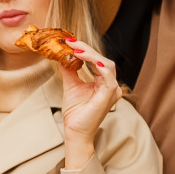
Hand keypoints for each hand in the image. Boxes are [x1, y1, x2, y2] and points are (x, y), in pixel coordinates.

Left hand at [57, 39, 120, 169]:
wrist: (75, 131)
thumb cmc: (76, 113)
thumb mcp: (71, 86)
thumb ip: (70, 70)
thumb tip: (62, 54)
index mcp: (103, 83)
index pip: (97, 61)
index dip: (85, 50)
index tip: (70, 42)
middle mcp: (110, 85)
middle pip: (103, 59)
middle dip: (86, 49)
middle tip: (70, 42)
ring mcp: (112, 90)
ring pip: (106, 64)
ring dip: (90, 54)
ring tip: (75, 49)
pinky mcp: (109, 95)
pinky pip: (107, 75)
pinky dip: (96, 64)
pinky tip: (82, 59)